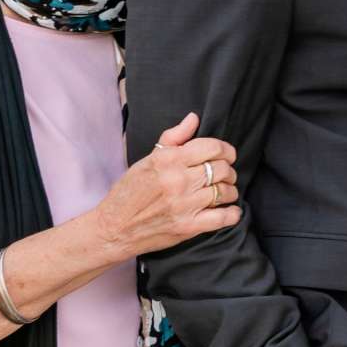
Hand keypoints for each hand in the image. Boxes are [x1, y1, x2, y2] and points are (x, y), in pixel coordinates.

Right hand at [96, 113, 240, 259]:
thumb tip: (193, 118)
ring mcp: (184, 204)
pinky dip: (232, 214)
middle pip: (222, 169)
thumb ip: (173, 138)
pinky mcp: (188, 227)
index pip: (212, 147)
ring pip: (225, 191)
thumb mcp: (147, 160)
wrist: (113, 228)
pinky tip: (231, 211)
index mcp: (168, 160)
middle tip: (225, 175)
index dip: (226, 150)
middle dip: (229, 170)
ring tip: (225, 192)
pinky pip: (223, 218)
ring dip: (230, 191)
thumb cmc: (129, 192)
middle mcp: (178, 180)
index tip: (227, 155)